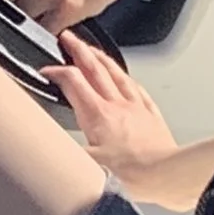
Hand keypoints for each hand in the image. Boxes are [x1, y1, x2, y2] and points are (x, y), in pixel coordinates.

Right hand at [48, 35, 176, 183]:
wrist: (167, 175)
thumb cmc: (133, 174)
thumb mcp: (86, 166)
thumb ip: (64, 153)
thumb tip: (48, 148)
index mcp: (97, 114)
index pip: (72, 81)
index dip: (56, 71)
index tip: (46, 69)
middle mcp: (117, 105)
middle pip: (95, 68)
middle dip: (79, 50)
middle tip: (69, 38)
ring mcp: (136, 109)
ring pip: (117, 74)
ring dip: (102, 59)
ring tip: (94, 51)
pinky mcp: (152, 118)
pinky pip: (139, 91)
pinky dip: (129, 81)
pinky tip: (129, 80)